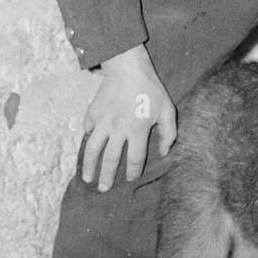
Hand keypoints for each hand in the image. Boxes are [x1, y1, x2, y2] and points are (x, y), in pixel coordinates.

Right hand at [81, 44, 176, 190]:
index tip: (130, 179)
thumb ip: (169, 133)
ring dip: (89, 166)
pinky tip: (88, 149)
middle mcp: (118, 129)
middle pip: (110, 160)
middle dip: (106, 177)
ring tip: (87, 179)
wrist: (127, 68)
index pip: (134, 159)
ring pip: (92, 150)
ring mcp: (102, 121)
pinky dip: (87, 141)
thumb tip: (164, 153)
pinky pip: (88, 131)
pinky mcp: (92, 113)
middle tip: (104, 189)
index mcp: (138, 130)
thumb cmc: (150, 89)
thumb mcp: (167, 110)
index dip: (133, 172)